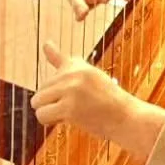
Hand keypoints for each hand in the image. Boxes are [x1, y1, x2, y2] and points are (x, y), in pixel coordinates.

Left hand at [31, 43, 164, 161]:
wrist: (127, 118)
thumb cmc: (109, 102)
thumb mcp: (89, 77)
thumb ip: (65, 64)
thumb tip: (46, 42)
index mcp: (78, 66)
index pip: (58, 58)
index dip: (51, 51)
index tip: (46, 44)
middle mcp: (73, 74)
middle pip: (40, 91)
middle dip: (52, 102)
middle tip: (77, 107)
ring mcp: (71, 90)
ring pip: (37, 103)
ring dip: (49, 112)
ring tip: (72, 113)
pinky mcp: (69, 107)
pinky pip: (42, 115)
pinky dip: (49, 121)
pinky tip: (67, 120)